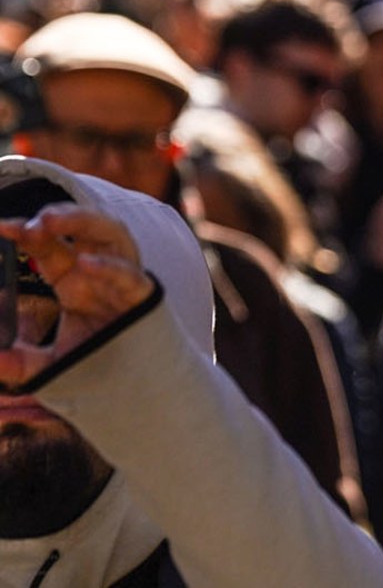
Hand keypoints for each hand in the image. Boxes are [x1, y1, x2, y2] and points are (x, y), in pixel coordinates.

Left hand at [0, 204, 153, 389]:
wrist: (141, 392)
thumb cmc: (99, 369)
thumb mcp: (48, 367)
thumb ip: (17, 361)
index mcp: (73, 282)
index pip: (49, 245)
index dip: (25, 232)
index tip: (1, 227)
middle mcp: (98, 275)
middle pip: (84, 229)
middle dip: (59, 217)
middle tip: (31, 222)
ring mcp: (123, 283)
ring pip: (113, 235)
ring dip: (84, 221)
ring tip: (52, 221)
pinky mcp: (142, 299)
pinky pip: (130, 275)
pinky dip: (110, 267)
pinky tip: (87, 264)